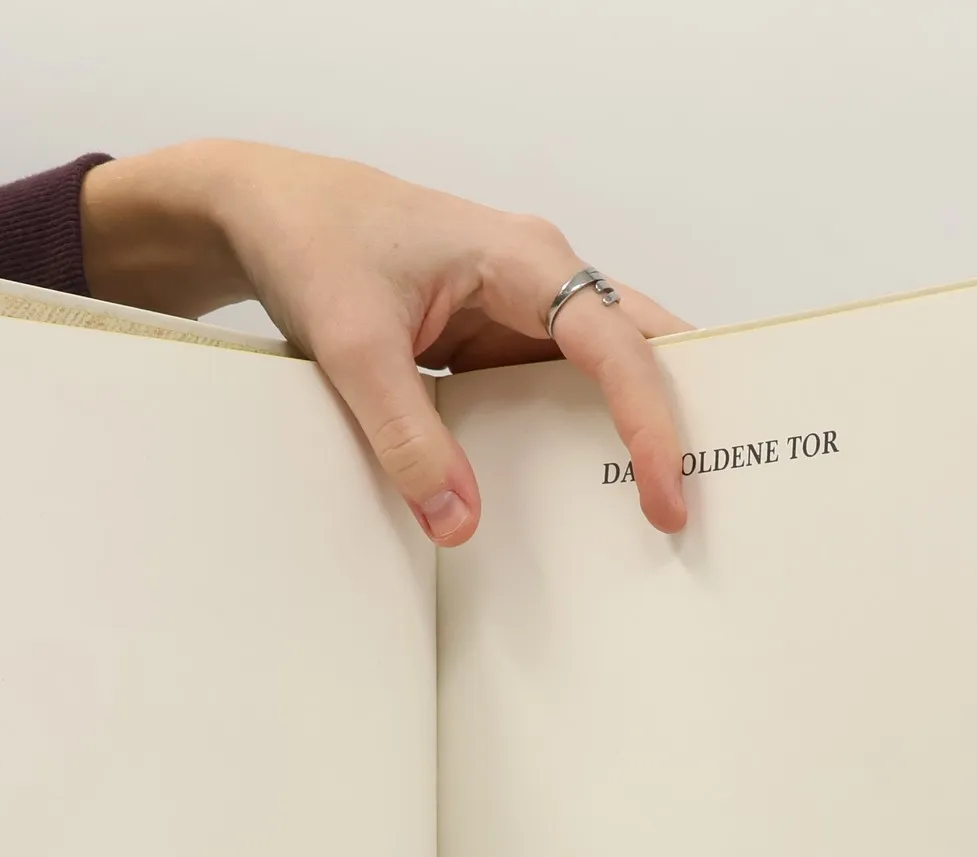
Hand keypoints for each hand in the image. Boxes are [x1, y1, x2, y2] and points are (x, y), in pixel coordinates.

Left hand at [80, 141, 689, 545]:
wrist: (268, 211)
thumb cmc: (314, 247)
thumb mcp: (351, 349)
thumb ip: (405, 440)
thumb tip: (460, 525)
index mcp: (524, 260)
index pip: (618, 346)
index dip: (651, 423)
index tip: (667, 493)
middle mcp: (541, 278)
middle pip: (644, 347)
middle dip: (683, 416)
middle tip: (708, 500)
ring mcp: (520, 310)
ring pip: (608, 372)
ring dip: (634, 431)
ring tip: (664, 506)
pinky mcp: (493, 340)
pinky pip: (553, 392)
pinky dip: (574, 438)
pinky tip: (578, 492)